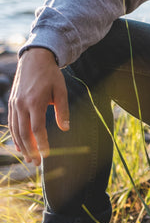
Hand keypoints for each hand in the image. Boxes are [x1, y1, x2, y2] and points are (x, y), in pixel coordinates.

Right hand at [8, 47, 69, 165]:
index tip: (46, 155)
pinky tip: (21, 144)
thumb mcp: (61, 90)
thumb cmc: (51, 75)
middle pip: (24, 133)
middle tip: (36, 163)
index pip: (37, 128)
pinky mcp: (11, 103)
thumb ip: (63, 110)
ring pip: (15, 130)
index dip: (41, 143)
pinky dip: (15, 135)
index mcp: (35, 102)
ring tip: (29, 157)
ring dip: (21, 145)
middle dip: (30, 149)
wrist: (34, 59)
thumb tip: (65, 128)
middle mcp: (21, 105)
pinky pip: (12, 123)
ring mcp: (14, 104)